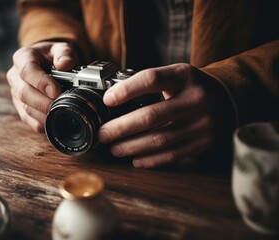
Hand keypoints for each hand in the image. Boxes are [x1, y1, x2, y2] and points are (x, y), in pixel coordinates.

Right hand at [6, 42, 78, 131]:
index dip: (41, 82)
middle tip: (59, 105)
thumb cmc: (52, 56)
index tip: (55, 91)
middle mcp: (15, 76)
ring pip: (25, 108)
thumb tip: (64, 64)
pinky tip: (53, 121)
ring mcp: (16, 93)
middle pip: (24, 93)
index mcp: (22, 58)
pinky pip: (28, 119)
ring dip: (43, 114)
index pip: (27, 71)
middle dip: (43, 102)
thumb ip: (64, 53)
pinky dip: (40, 123)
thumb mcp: (60, 48)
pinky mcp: (20, 106)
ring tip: (59, 113)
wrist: (46, 63)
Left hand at [98, 63, 232, 167]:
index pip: (151, 80)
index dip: (126, 90)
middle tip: (103, 134)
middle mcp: (195, 99)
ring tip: (114, 148)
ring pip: (159, 140)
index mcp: (184, 76)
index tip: (107, 100)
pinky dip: (150, 160)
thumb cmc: (191, 87)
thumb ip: (150, 84)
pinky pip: (172, 155)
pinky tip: (135, 159)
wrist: (228, 99)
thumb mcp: (176, 75)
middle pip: (151, 116)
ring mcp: (202, 123)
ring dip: (131, 147)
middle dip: (121, 128)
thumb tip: (112, 99)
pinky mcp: (204, 143)